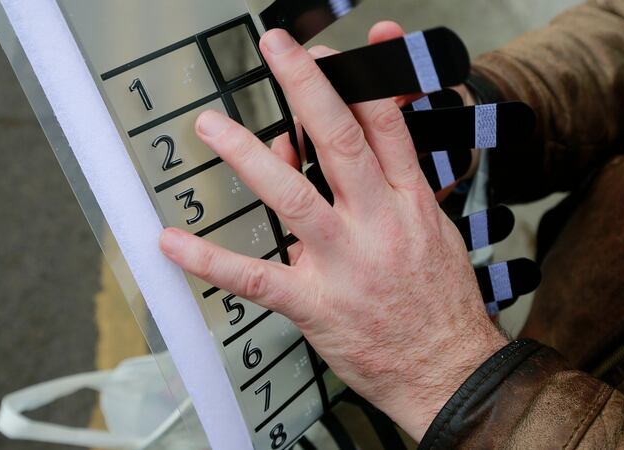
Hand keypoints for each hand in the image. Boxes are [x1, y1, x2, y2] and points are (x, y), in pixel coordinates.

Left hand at [159, 27, 505, 439]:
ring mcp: (344, 264)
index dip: (366, 83)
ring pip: (292, 198)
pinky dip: (210, 260)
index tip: (341, 52)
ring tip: (213, 126)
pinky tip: (173, 242)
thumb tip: (304, 158)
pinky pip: (256, 278)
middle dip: (306, 89)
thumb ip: (374, 192)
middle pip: (340, 143)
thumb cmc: (437, 303)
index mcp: (409, 204)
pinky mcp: (316, 305)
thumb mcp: (425, 234)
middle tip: (277, 48)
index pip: (387, 129)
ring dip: (249, 157)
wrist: (450, 374)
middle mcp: (377, 225)